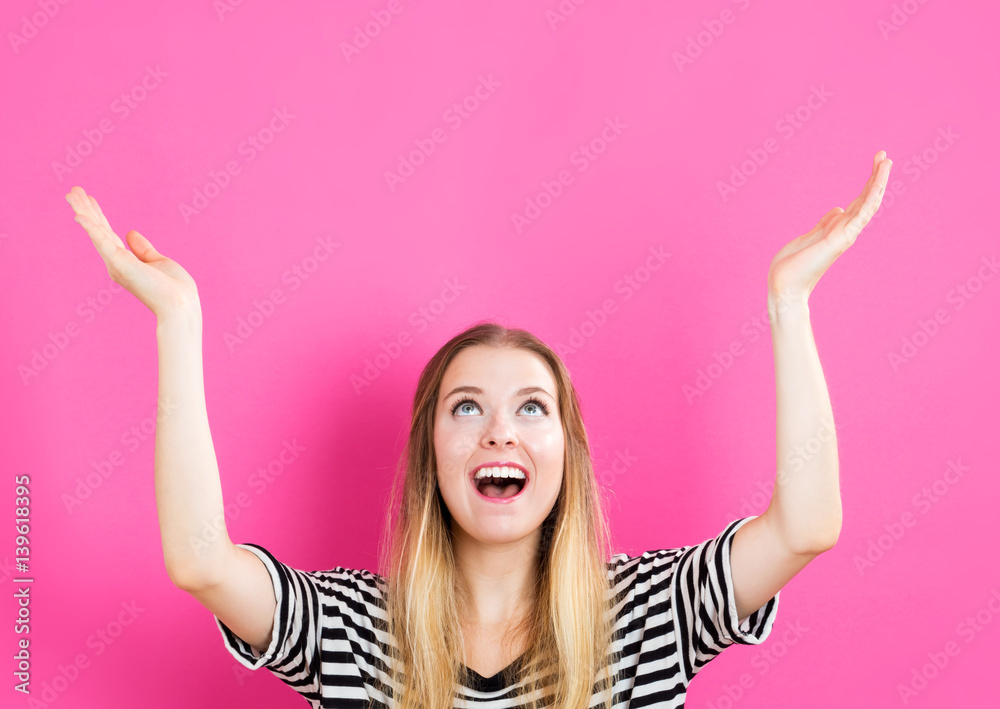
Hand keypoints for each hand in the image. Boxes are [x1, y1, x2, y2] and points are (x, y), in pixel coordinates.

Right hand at [66, 186, 200, 319]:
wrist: (180, 305)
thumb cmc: (173, 288)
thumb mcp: (158, 261)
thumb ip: (143, 249)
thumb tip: (130, 233)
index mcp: (124, 262)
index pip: (107, 233)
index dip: (98, 215)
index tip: (90, 198)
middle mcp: (115, 263)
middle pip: (97, 229)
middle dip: (85, 208)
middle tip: (73, 190)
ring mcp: (116, 263)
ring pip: (96, 231)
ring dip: (83, 211)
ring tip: (71, 193)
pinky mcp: (120, 263)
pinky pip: (103, 242)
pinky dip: (91, 228)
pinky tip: (79, 215)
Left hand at [767, 150, 891, 304]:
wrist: (785, 287)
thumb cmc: (792, 266)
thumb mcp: (809, 236)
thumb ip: (825, 223)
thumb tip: (838, 210)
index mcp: (837, 229)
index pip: (858, 202)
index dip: (868, 183)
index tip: (876, 162)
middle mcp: (845, 231)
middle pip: (866, 200)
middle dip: (875, 177)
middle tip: (884, 156)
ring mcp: (845, 235)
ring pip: (868, 204)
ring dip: (878, 183)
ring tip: (886, 162)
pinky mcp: (841, 239)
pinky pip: (862, 215)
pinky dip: (872, 196)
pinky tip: (878, 181)